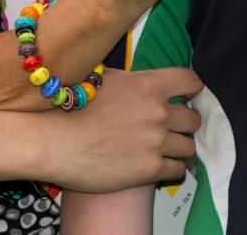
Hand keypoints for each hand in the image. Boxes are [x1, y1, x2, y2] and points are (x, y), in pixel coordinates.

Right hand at [35, 67, 202, 192]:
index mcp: (149, 85)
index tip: (187, 96)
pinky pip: (178, 170)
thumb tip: (143, 77)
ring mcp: (156, 142)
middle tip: (172, 127)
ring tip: (166, 148)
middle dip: (184, 123)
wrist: (53, 142)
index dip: (191, 89)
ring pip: (189, 146)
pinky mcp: (150, 170)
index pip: (191, 81)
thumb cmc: (72, 108)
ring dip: (179, 147)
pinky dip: (172, 168)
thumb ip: (133, 79)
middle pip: (193, 119)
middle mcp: (158, 112)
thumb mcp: (104, 79)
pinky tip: (160, 165)